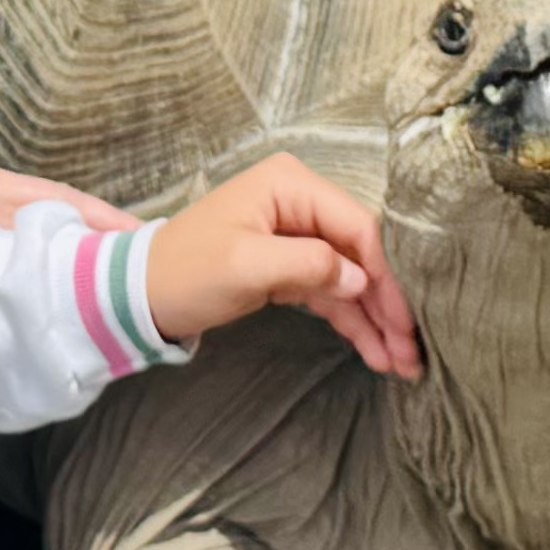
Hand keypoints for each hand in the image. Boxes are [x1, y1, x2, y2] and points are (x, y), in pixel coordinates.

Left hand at [137, 151, 417, 379]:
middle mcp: (299, 202)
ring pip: (349, 280)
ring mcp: (295, 235)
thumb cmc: (185, 271)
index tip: (401, 322)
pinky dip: (351, 321)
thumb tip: (359, 280)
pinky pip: (330, 293)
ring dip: (374, 321)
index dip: (383, 276)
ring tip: (401, 364)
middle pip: (360, 255)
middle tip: (412, 353)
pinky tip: (374, 351)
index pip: (356, 228)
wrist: (137, 295)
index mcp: (290, 185)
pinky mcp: (288, 266)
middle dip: (386, 305)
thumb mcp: (246, 267)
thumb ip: (307, 266)